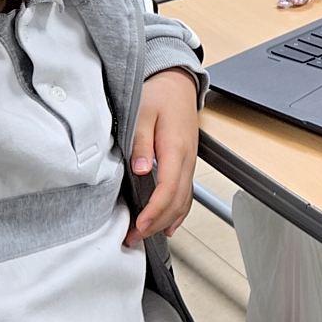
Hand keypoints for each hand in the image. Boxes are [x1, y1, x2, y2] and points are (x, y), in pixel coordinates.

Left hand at [126, 68, 199, 242]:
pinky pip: (186, 195)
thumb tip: (141, 170)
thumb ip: (142, 143)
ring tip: (144, 236)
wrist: (176, 84)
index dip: (153, 211)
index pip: (168, 189)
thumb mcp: (143, 112)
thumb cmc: (159, 95)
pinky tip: (168, 225)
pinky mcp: (186, 165)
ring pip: (183, 202)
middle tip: (132, 237)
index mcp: (176, 148)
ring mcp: (189, 164)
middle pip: (176, 202)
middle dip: (155, 224)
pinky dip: (178, 213)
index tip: (138, 225)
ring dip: (165, 222)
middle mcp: (186, 160)